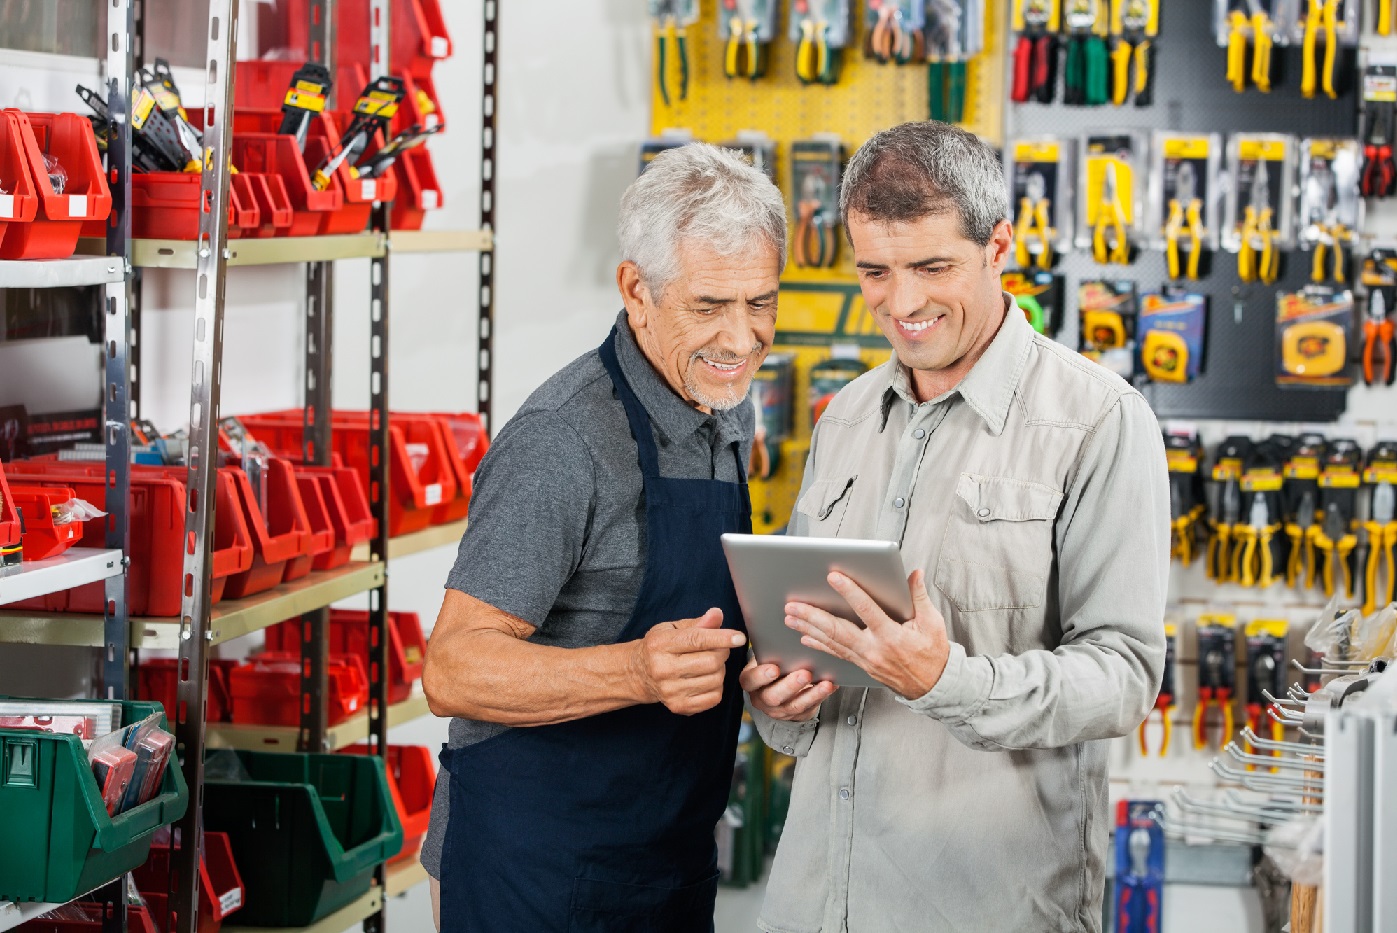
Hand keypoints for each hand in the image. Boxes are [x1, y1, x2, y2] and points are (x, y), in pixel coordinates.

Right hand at [631, 609, 745, 715]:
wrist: (638, 674)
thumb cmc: (658, 647)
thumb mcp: (672, 628)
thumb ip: (697, 623)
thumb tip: (717, 615)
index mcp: (660, 644)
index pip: (697, 640)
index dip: (722, 638)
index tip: (740, 637)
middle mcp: (663, 669)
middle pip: (711, 662)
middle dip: (722, 652)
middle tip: (718, 648)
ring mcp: (670, 691)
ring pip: (716, 679)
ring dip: (720, 669)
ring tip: (709, 664)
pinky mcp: (679, 706)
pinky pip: (714, 697)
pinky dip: (717, 686)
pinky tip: (706, 679)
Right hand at [740, 657, 835, 721]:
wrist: (778, 685)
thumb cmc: (772, 663)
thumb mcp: (764, 657)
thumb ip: (768, 650)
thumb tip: (782, 633)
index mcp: (750, 682)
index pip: (751, 680)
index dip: (761, 676)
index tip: (775, 668)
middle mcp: (761, 699)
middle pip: (773, 696)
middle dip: (790, 685)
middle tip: (805, 673)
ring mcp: (778, 710)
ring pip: (794, 705)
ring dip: (811, 694)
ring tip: (825, 683)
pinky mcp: (795, 715)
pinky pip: (809, 708)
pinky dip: (821, 696)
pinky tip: (831, 686)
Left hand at [785, 569, 949, 699]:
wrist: (933, 686)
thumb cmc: (933, 654)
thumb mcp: (932, 623)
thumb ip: (919, 596)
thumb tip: (914, 574)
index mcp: (891, 636)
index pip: (867, 610)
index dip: (850, 592)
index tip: (834, 577)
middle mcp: (874, 649)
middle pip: (837, 630)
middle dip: (813, 617)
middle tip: (793, 605)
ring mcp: (865, 660)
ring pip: (832, 642)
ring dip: (808, 629)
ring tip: (790, 617)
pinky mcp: (861, 665)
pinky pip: (836, 654)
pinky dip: (819, 645)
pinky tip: (805, 638)